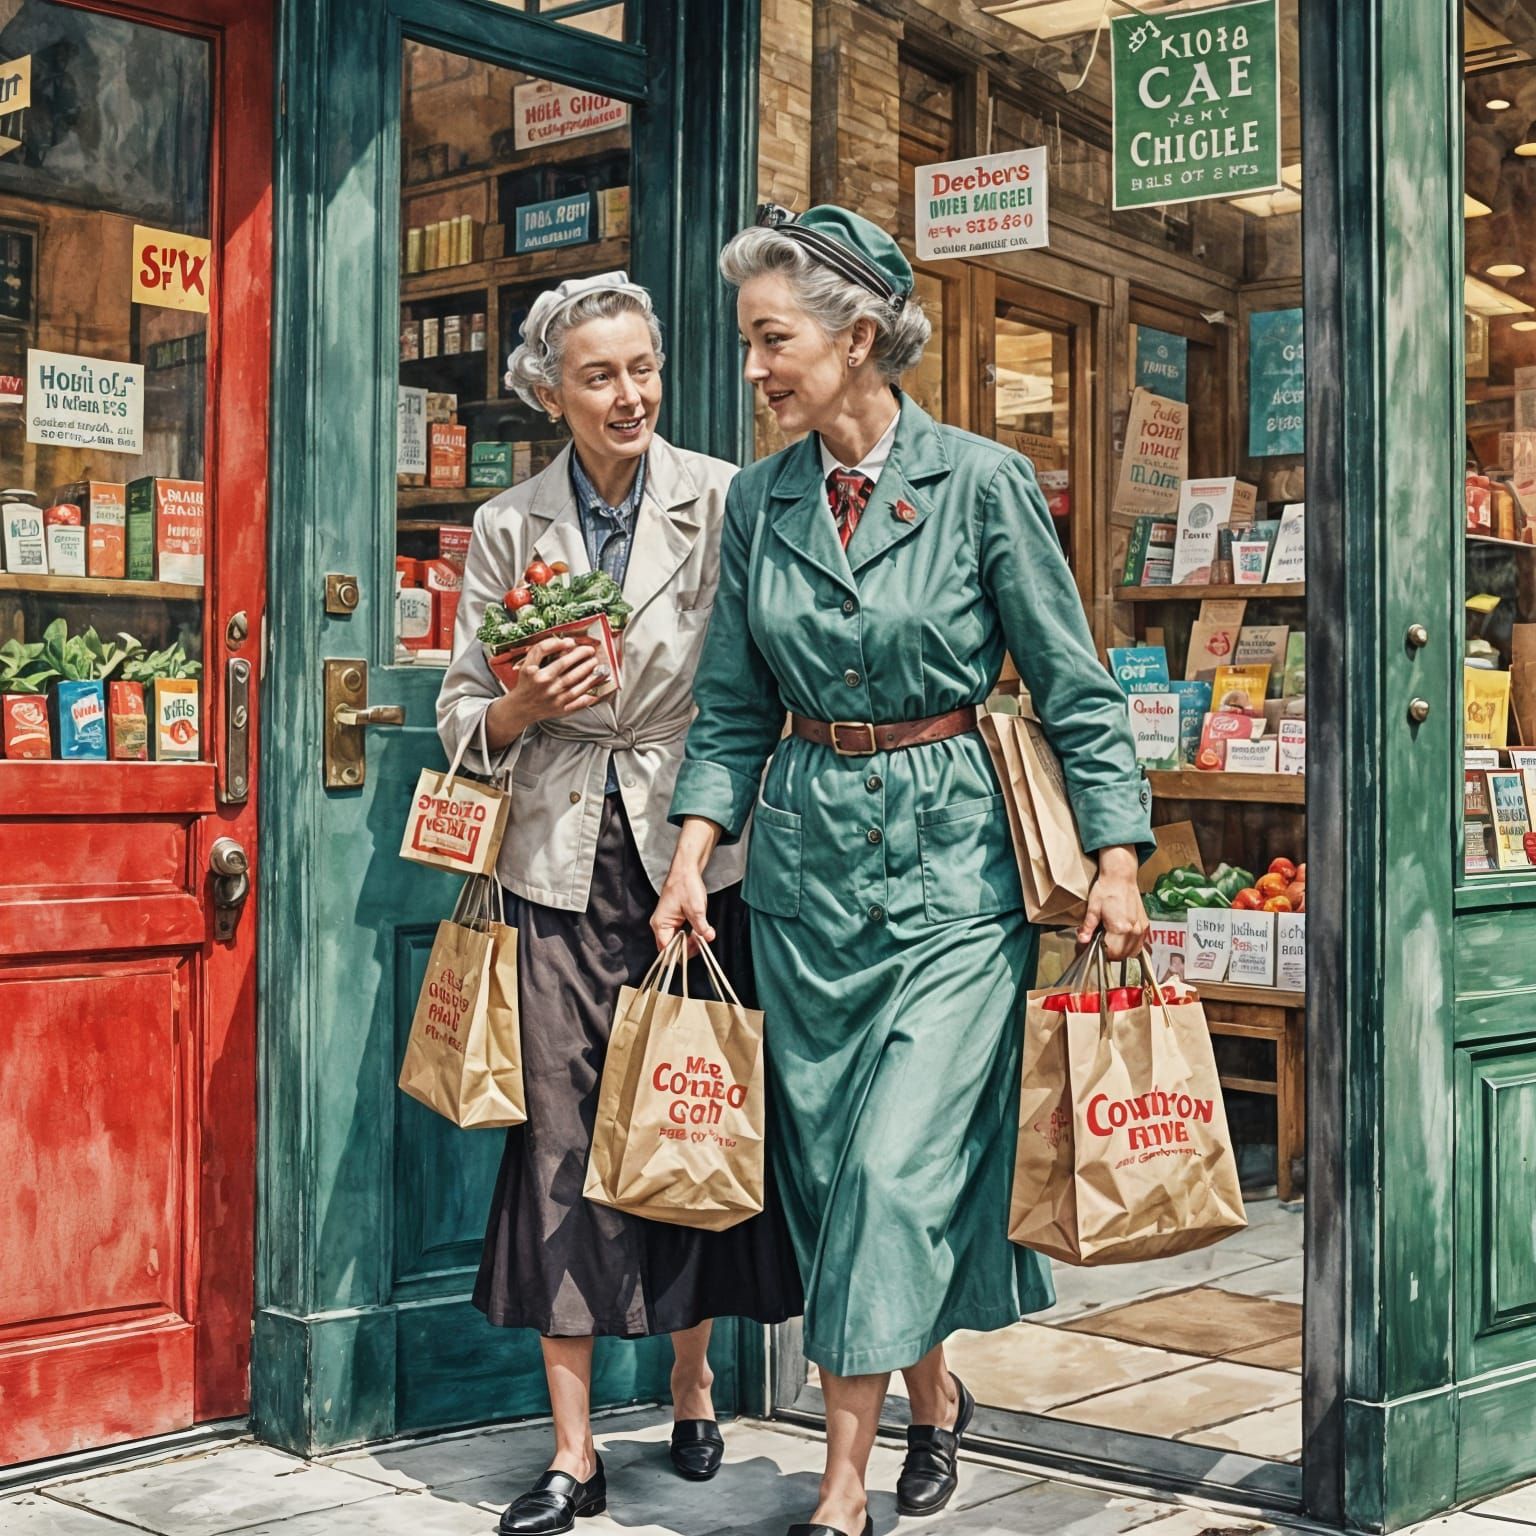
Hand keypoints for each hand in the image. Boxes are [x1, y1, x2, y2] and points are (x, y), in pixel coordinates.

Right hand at [485, 636, 603, 744]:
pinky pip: (578, 703)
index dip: (559, 644)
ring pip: (575, 684)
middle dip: (581, 656)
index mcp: (533, 672)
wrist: (521, 708)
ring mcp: (553, 697)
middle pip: (565, 666)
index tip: (571, 641)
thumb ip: (540, 651)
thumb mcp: (527, 665)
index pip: (545, 651)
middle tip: (590, 651)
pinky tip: (595, 690)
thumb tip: (564, 642)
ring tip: (595, 665)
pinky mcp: (561, 709)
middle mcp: (544, 684)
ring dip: (588, 673)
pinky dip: (588, 697)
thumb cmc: (527, 684)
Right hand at [651, 819, 723, 955]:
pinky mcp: (673, 919)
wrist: (686, 869)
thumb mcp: (696, 909)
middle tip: (702, 942)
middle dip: (688, 947)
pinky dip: (689, 934)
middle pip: (672, 947)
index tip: (696, 948)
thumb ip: (701, 927)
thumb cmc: (685, 885)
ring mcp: (666, 922)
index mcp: (660, 924)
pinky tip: (699, 931)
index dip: (682, 952)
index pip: (667, 950)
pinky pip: (679, 933)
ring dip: (690, 941)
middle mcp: (660, 925)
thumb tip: (708, 938)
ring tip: (701, 935)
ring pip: (677, 941)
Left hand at [1078, 845, 1147, 961]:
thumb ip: (1088, 927)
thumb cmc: (1107, 889)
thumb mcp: (1093, 908)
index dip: (1101, 954)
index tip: (1093, 950)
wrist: (1121, 877)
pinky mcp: (1145, 924)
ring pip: (1133, 952)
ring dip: (1122, 952)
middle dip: (1110, 954)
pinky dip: (1132, 947)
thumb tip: (1082, 940)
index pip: (1112, 953)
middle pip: (1122, 955)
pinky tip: (1122, 940)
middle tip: (1100, 946)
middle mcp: (1134, 930)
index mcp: (1120, 928)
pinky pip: (1140, 944)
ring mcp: (1142, 928)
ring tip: (1110, 944)